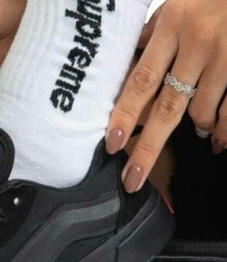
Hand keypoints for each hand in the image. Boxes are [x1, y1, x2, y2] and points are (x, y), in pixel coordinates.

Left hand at [106, 0, 226, 192]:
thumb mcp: (178, 4)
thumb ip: (153, 35)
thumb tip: (126, 66)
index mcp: (174, 26)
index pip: (141, 80)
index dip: (125, 115)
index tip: (111, 144)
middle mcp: (200, 43)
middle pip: (169, 108)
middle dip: (148, 148)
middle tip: (132, 179)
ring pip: (203, 112)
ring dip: (200, 128)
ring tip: (202, 134)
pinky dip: (225, 128)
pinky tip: (220, 139)